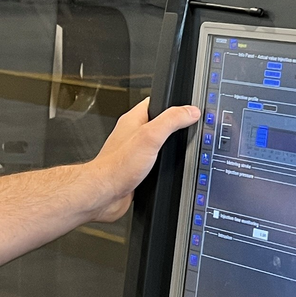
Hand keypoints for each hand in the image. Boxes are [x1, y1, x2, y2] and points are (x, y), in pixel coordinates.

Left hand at [86, 99, 200, 222]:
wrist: (104, 194)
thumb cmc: (117, 166)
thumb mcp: (150, 136)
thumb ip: (171, 121)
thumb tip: (190, 111)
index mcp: (133, 120)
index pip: (154, 102)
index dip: (171, 103)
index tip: (187, 107)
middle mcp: (132, 134)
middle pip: (157, 124)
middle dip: (172, 127)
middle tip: (186, 129)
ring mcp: (133, 152)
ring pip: (155, 144)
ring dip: (166, 148)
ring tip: (178, 148)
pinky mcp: (134, 169)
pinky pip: (152, 162)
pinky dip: (161, 165)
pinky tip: (167, 168)